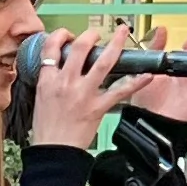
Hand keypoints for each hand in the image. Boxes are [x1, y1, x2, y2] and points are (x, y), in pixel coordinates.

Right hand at [24, 26, 138, 147]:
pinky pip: (120, 91)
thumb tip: (58, 67)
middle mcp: (66, 83)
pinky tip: (146, 74)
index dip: (61, 35)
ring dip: (116, 44)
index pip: (51, 48)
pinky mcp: (98, 107)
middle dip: (91, 34)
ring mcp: (83, 94)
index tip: (68, 35)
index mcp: (48, 80)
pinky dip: (135, 82)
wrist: (53, 152)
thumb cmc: (46, 129)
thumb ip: (50, 80)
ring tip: (123, 33)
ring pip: (103, 62)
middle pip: (80, 48)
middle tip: (97, 33)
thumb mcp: (40, 98)